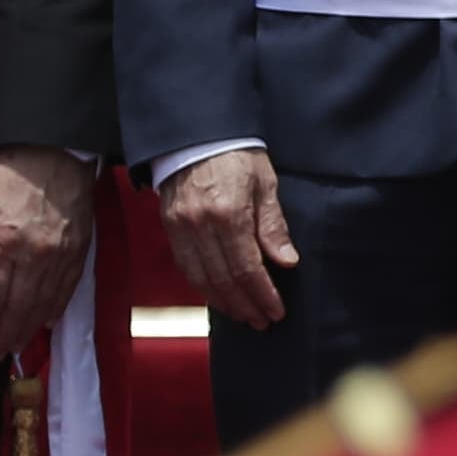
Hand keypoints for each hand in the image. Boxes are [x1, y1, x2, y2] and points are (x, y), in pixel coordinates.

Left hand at [0, 145, 95, 362]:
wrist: (54, 148)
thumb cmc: (7, 172)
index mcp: (1, 243)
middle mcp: (32, 255)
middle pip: (17, 306)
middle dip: (5, 333)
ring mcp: (59, 254)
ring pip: (43, 302)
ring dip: (28, 327)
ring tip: (17, 344)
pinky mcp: (79, 249)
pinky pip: (67, 287)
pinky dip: (56, 307)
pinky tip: (46, 321)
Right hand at [160, 148, 298, 333]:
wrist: (196, 134)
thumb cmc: (236, 154)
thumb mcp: (265, 183)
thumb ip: (273, 225)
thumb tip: (286, 261)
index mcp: (228, 213)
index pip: (247, 268)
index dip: (262, 294)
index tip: (276, 310)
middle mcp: (200, 225)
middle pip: (223, 280)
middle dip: (245, 305)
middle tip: (262, 321)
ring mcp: (181, 228)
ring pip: (200, 279)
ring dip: (223, 302)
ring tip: (243, 314)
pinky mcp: (170, 227)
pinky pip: (186, 267)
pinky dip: (202, 286)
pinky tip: (218, 296)